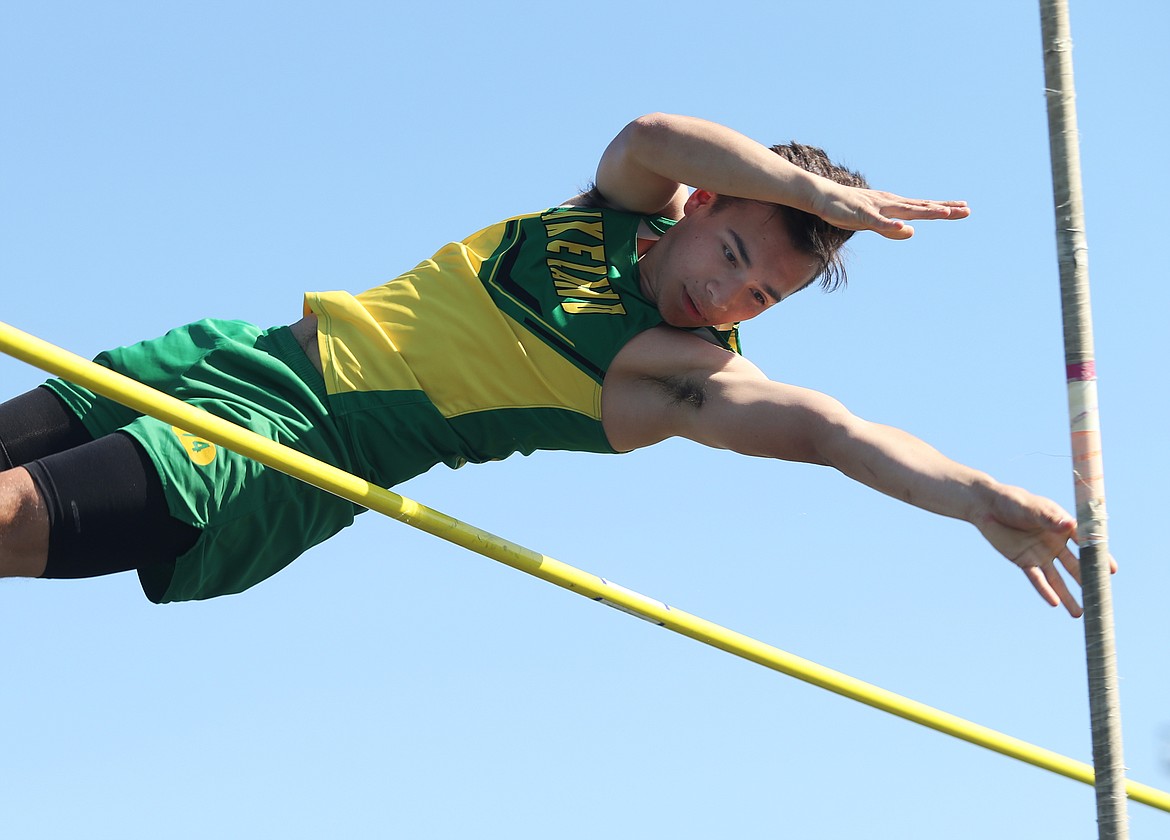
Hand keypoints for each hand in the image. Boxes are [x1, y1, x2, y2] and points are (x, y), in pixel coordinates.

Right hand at [811, 184, 969, 240]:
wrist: (823, 196)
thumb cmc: (848, 209)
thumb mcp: (873, 222)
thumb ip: (892, 229)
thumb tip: (911, 232)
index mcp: (894, 205)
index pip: (924, 206)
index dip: (944, 207)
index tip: (965, 207)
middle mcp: (891, 203)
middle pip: (921, 207)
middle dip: (943, 209)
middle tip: (967, 210)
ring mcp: (877, 208)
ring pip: (905, 211)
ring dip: (925, 212)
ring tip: (944, 214)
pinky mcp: (862, 214)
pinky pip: (878, 221)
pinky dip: (891, 225)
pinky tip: (903, 227)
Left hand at [971, 484, 1114, 617]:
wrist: (987, 507)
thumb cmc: (1013, 501)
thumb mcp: (1031, 508)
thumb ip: (1049, 518)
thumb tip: (1069, 525)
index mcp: (1063, 527)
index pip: (1086, 543)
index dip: (1098, 556)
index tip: (1112, 570)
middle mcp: (1056, 543)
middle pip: (1075, 565)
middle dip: (1087, 580)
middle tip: (1101, 596)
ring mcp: (1041, 554)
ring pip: (1058, 578)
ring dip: (1068, 595)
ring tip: (1079, 613)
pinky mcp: (1024, 561)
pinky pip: (1037, 579)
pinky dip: (1045, 591)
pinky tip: (1055, 603)